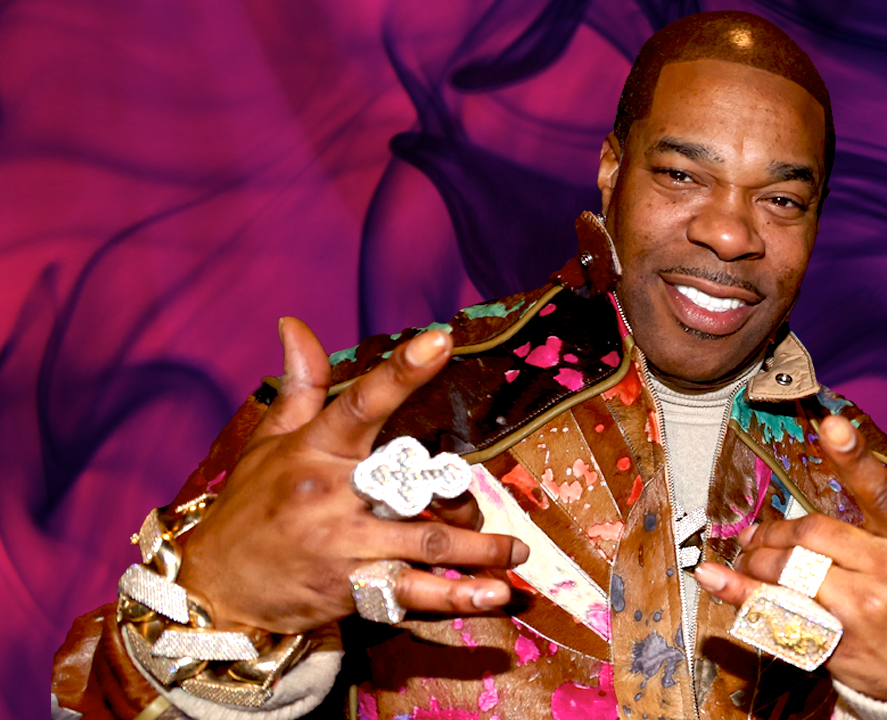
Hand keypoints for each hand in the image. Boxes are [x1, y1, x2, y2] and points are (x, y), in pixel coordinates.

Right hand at [177, 318, 528, 633]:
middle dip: (458, 493)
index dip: (402, 371)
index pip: (361, 401)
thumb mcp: (268, 442)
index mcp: (315, 448)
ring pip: (424, 541)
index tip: (439, 340)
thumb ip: (300, 385)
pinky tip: (492, 595)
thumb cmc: (250, 507)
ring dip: (478, 550)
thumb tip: (294, 323)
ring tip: (516, 553)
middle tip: (489, 502)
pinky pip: (410, 592)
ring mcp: (341, 544)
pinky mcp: (347, 589)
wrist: (212, 589)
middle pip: (412, 481)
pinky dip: (455, 597)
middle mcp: (330, 493)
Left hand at [693, 415, 886, 700]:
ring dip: (756, 561)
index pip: (881, 490)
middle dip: (775, 531)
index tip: (831, 425)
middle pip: (812, 533)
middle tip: (758, 535)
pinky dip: (741, 595)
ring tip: (749, 558)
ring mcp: (862, 609)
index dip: (854, 456)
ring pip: (790, 570)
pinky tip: (716, 578)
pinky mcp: (837, 642)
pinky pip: (778, 611)